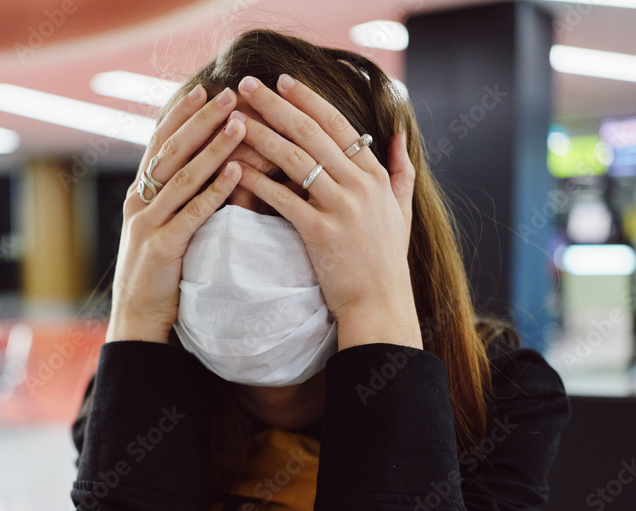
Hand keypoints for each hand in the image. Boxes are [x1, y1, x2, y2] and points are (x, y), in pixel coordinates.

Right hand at [106, 84, 247, 343]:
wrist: (137, 320)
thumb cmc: (159, 275)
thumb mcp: (166, 229)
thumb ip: (183, 201)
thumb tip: (217, 170)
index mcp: (139, 195)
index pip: (159, 144)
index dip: (180, 115)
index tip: (203, 89)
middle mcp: (139, 203)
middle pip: (170, 151)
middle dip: (200, 120)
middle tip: (228, 93)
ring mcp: (147, 224)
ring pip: (183, 176)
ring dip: (213, 147)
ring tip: (239, 123)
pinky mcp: (161, 248)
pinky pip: (193, 212)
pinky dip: (215, 190)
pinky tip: (237, 171)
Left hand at [233, 74, 421, 350]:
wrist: (380, 304)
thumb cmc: (385, 261)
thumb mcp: (401, 211)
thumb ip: (400, 172)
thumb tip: (399, 136)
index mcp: (375, 175)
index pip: (338, 124)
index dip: (309, 99)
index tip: (284, 80)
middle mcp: (360, 185)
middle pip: (311, 133)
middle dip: (276, 105)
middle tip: (246, 84)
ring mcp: (341, 207)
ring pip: (294, 159)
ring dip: (261, 136)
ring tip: (233, 120)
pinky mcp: (320, 232)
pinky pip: (283, 198)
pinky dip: (258, 181)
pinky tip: (234, 169)